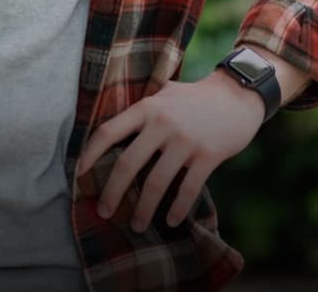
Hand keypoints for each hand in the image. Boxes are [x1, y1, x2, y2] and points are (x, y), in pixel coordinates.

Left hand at [76, 71, 263, 232]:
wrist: (238, 95)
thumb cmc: (197, 97)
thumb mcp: (166, 94)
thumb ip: (144, 108)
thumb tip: (116, 129)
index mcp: (147, 107)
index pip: (108, 131)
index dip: (90, 154)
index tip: (79, 174)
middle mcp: (163, 123)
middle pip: (127, 163)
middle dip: (112, 192)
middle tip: (103, 212)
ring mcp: (185, 140)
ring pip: (156, 182)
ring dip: (144, 209)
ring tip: (137, 225)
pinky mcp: (208, 155)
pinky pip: (188, 189)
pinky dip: (178, 208)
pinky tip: (172, 221)